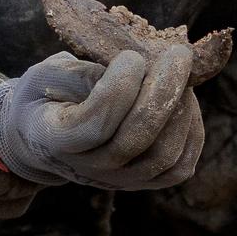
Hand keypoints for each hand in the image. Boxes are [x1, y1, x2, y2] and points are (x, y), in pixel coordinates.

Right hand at [0, 49, 201, 190]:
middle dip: (164, 90)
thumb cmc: (48, 95)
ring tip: (181, 73)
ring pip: (165, 155)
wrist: (44, 135)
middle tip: (178, 53)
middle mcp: (88, 169)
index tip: (131, 55)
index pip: (96, 123)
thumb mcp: (48, 74)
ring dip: (182, 109)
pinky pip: (180, 166)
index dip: (120, 87)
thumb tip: (135, 66)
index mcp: (56, 140)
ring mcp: (119, 182)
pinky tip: (186, 99)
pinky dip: (192, 131)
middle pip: (137, 139)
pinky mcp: (145, 182)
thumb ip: (83, 72)